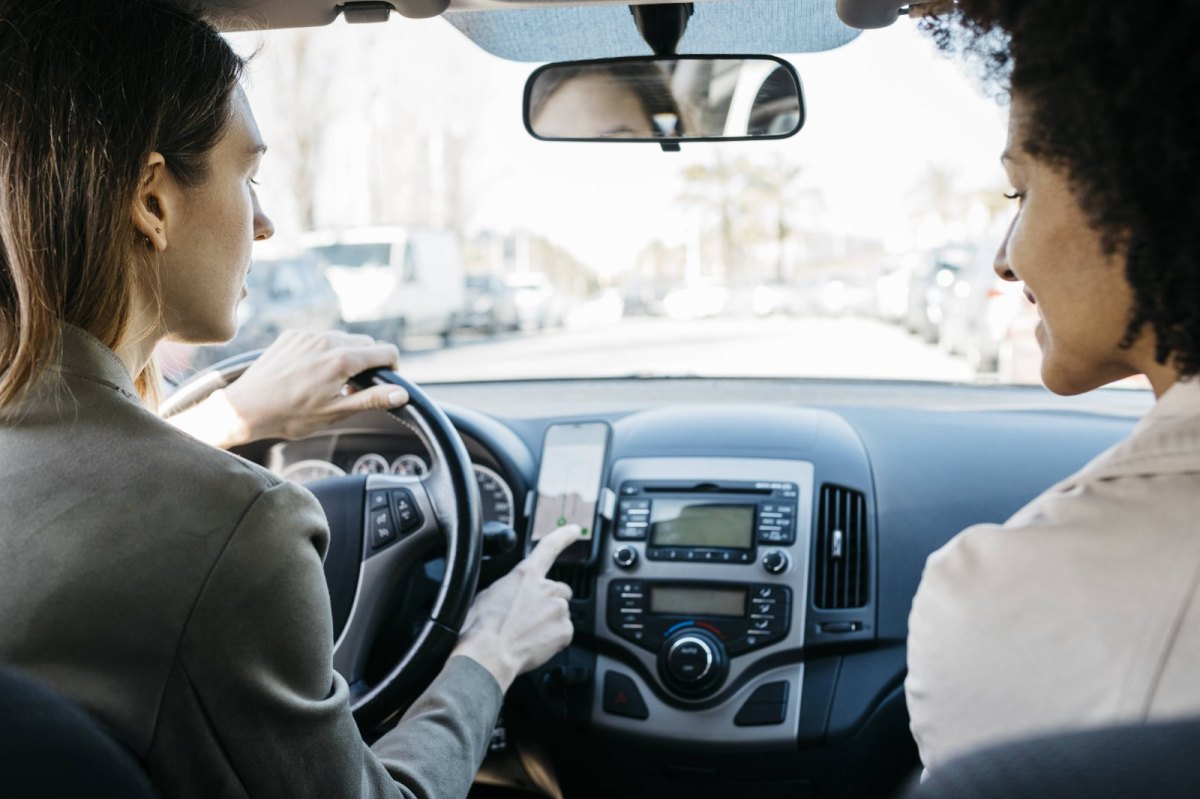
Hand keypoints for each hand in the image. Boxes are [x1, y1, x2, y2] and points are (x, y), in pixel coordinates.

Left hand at [220, 330, 405, 443]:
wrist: (246, 407)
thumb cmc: (290, 415)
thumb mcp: (335, 412)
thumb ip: (371, 399)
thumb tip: (401, 393)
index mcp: (343, 360)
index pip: (386, 351)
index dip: (392, 367)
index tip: (384, 381)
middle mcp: (327, 340)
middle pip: (366, 343)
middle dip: (368, 362)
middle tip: (354, 386)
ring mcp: (308, 335)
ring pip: (343, 338)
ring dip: (346, 354)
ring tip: (330, 381)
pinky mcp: (292, 335)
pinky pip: (319, 337)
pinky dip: (323, 350)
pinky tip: (310, 372)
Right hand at [451, 524, 582, 690]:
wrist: (487, 655)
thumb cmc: (480, 628)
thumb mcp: (486, 595)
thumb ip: (508, 588)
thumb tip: (511, 593)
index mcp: (525, 575)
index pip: (549, 547)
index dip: (563, 536)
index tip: (575, 530)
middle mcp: (546, 588)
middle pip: (559, 590)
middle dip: (549, 601)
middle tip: (530, 618)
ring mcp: (557, 609)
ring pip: (561, 613)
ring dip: (550, 621)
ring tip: (528, 634)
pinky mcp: (565, 630)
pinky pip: (565, 633)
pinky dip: (554, 639)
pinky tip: (535, 644)